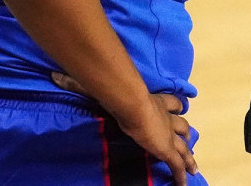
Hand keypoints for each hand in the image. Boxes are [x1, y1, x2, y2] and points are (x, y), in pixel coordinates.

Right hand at [52, 71, 196, 184]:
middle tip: (190, 139)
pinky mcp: (166, 149)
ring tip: (194, 166)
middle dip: (185, 132)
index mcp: (155, 103)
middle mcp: (166, 118)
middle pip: (182, 125)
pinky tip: (184, 183)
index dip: (176, 106)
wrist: (133, 104)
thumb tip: (56, 75)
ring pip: (183, 146)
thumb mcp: (102, 89)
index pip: (171, 103)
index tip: (181, 107)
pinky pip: (176, 165)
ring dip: (188, 156)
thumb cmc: (120, 95)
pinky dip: (181, 174)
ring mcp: (168, 134)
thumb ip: (79, 83)